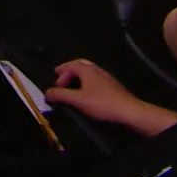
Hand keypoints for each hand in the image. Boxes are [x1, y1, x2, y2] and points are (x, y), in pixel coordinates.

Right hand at [46, 59, 176, 135]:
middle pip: (80, 65)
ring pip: (89, 72)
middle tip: (60, 75)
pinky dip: (87, 83)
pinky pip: (95, 80)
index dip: (60, 75)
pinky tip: (86, 94)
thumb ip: (61, 95)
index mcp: (87, 70)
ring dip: (78, 76)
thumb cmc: (104, 103)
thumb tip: (48, 92)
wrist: (128, 111)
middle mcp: (97, 70)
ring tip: (72, 85)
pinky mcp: (112, 87)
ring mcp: (106, 78)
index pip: (69, 66)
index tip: (55, 87)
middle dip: (69, 70)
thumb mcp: (77, 100)